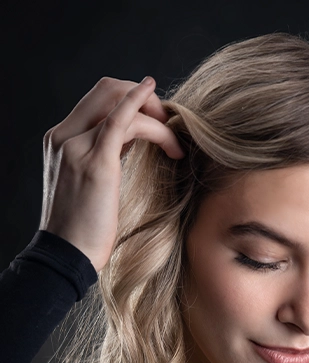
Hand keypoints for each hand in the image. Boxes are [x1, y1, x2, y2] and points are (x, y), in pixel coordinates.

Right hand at [40, 76, 184, 272]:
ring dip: (156, 118)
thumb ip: (104, 157)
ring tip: (175, 145)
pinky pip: (121, 119)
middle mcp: (64, 136)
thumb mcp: (89, 183)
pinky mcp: (96, 161)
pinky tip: (159, 102)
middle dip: (145, 99)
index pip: (98, 101)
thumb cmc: (82, 228)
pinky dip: (142, 105)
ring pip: (120, 103)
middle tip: (170, 125)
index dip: (132, 101)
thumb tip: (131, 142)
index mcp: (60, 140)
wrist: (67, 253)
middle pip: (107, 90)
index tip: (157, 121)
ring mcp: (77, 145)